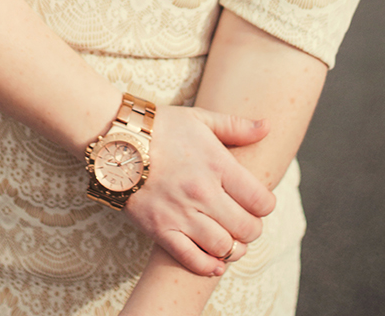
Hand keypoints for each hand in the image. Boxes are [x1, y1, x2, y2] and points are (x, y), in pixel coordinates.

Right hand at [124, 105, 274, 276]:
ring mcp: (181, 213)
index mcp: (218, 165)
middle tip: (244, 223)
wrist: (116, 141)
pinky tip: (214, 262)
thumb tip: (268, 127)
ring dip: (233, 249)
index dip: (265, 206)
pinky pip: (191, 259)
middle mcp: (203, 192)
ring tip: (230, 240)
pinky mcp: (160, 229)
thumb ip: (237, 126)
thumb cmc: (161, 127)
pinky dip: (208, 266)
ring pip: (223, 247)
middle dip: (252, 230)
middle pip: (246, 228)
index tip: (258, 204)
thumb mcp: (200, 118)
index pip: (261, 201)